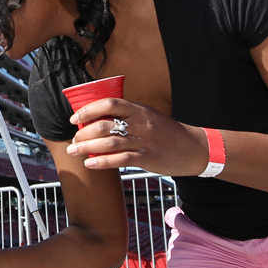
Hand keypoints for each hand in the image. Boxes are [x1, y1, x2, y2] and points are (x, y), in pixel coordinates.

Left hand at [66, 98, 210, 176]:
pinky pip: (120, 159)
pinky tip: (90, 163)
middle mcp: (140, 123)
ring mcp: (144, 140)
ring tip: (74, 151)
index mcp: (139, 109)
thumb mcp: (149, 116)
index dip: (88, 110)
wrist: (194, 148)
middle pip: (104, 125)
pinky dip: (102, 161)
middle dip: (83, 133)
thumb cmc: (168, 133)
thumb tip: (100, 120)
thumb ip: (129, 116)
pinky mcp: (148, 158)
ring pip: (109, 142)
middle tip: (73, 140)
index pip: (109, 104)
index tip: (75, 118)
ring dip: (87, 147)